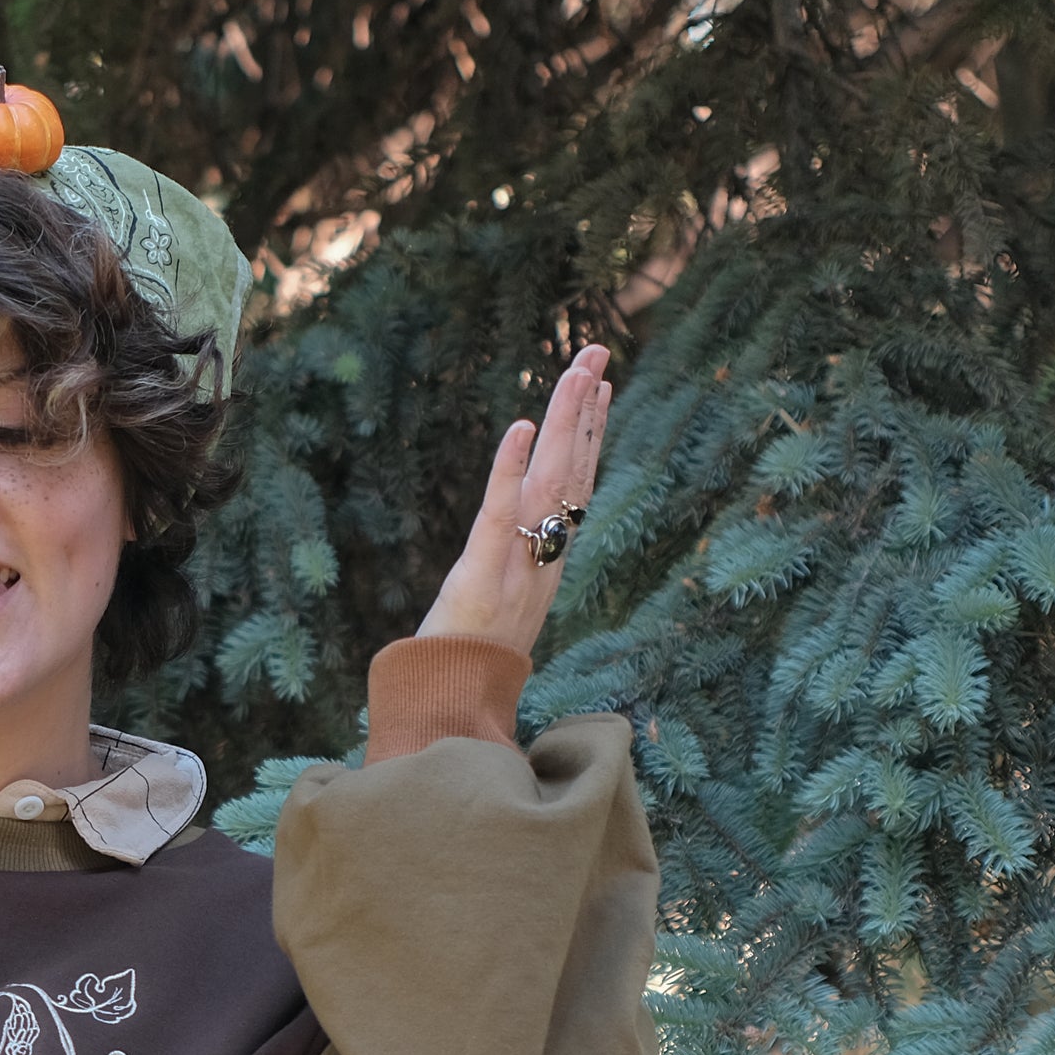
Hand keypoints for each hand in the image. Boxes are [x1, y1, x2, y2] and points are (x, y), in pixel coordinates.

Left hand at [415, 344, 612, 656]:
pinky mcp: (484, 571)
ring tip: (576, 372)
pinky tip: (520, 427)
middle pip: (572, 470)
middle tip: (597, 352)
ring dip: (563, 423)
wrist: (455, 703)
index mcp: (549, 558)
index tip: (599, 385)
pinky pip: (500, 512)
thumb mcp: (503, 605)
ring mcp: (518, 562)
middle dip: (585, 408)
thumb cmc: (471, 660)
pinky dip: (510, 468)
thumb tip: (519, 542)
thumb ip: (516, 569)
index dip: (589, 433)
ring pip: (548, 482)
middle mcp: (544, 555)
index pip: (576, 483)